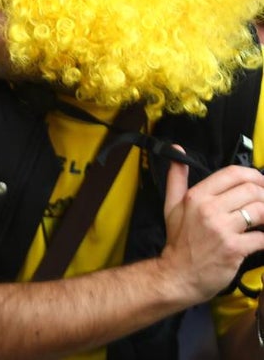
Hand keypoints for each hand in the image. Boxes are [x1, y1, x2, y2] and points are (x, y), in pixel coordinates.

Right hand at [159, 157, 263, 302]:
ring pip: (260, 211)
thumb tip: (177, 149)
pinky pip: (262, 237)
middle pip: (251, 190)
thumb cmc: (178, 241)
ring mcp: (222, 228)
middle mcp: (208, 209)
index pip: (233, 174)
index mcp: (196, 196)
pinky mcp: (235, 248)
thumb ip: (176, 178)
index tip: (261, 184)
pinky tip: (261, 239)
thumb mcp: (171, 206)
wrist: (178, 275)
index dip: (254, 176)